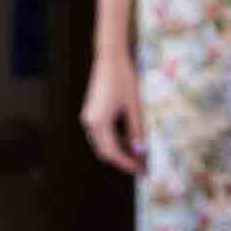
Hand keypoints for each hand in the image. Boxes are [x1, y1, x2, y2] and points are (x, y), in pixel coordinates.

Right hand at [79, 52, 145, 174]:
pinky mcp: (92, 113)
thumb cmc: (124, 80)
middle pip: (104, 151)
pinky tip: (130, 140)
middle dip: (123, 160)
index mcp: (98, 122)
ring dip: (119, 151)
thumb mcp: (134, 107)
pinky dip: (115, 140)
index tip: (142, 171)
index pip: (112, 153)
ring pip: (103, 143)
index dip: (127, 164)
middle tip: (142, 166)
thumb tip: (141, 152)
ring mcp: (89, 117)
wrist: (110, 59)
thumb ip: (136, 131)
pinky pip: (102, 133)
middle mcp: (90, 122)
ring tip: (139, 155)